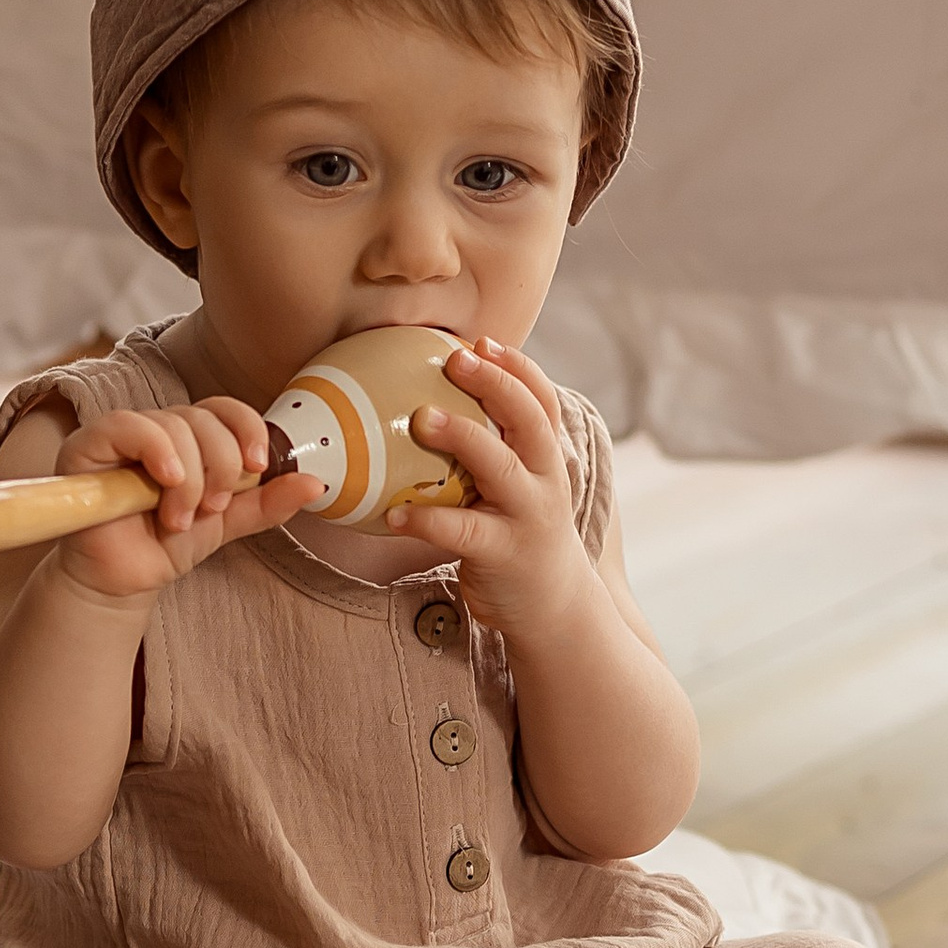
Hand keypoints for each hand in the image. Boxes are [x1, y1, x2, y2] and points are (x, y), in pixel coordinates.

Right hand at [54, 396, 320, 603]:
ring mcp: (122, 435)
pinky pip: (128, 426)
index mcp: (191, 439)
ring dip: (189, 479)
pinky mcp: (89, 445)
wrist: (122, 583)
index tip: (258, 466)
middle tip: (211, 509)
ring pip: (173, 425)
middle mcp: (157, 428)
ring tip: (177, 518)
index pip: (225, 409)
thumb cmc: (165, 546)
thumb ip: (266, 502)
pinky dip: (157, 450)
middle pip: (203, 418)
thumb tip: (315, 482)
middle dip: (220, 467)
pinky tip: (166, 481)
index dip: (247, 429)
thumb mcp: (226, 523)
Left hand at [392, 338, 595, 645]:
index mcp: (546, 460)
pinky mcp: (504, 554)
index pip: (544, 403)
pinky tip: (393, 512)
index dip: (519, 368)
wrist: (553, 607)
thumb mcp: (522, 487)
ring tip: (422, 418)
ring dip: (462, 437)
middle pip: (530, 421)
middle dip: (497, 384)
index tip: (484, 340)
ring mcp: (528, 517)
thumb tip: (434, 404)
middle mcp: (545, 481)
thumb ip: (497, 450)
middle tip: (456, 359)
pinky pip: (461, 531)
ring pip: (500, 467)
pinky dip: (426, 519)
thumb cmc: (521, 535)